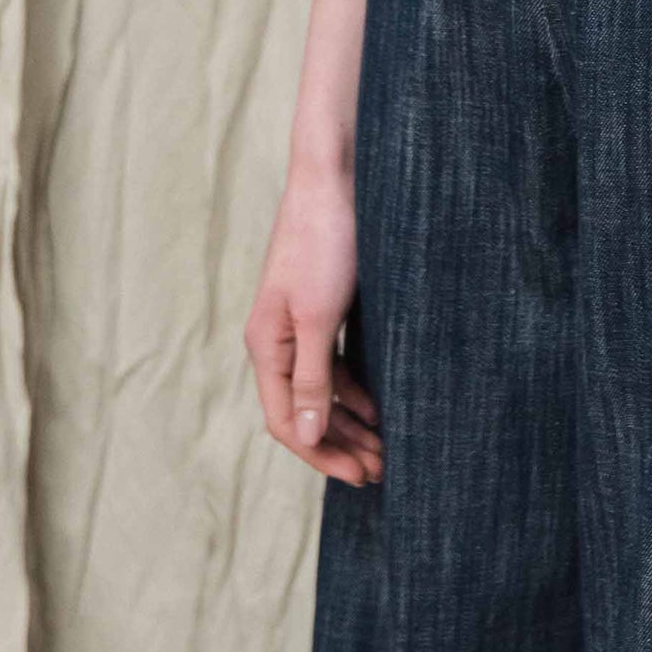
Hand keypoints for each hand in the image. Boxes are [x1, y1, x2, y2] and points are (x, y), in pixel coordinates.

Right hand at [244, 163, 382, 485]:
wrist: (337, 176)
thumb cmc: (325, 241)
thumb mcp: (318, 315)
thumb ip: (313, 377)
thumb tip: (306, 436)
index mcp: (267, 346)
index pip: (287, 422)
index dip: (321, 454)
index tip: (361, 476)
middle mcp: (278, 340)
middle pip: (306, 411)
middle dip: (341, 444)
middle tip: (382, 471)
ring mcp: (300, 323)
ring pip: (323, 390)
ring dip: (351, 421)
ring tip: (385, 447)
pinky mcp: (324, 306)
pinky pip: (335, 363)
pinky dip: (356, 389)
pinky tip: (380, 405)